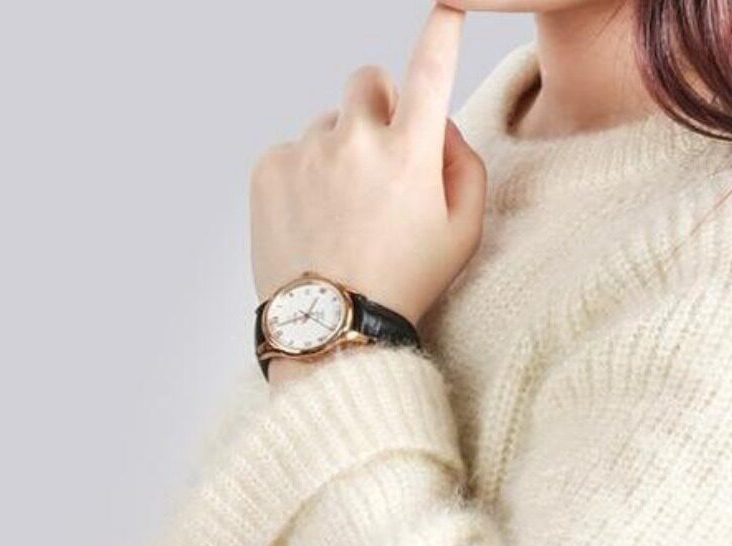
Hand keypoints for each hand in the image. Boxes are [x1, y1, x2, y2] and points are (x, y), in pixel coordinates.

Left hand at [249, 5, 486, 327]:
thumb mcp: (463, 232)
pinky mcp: (268, 169)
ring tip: (342, 211)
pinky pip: (291, 151)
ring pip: (327, 124)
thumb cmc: (404, 283)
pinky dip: (304, 175)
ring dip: (338, 149)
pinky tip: (313, 219)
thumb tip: (438, 126)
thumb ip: (464, 166)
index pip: (431, 70)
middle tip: (381, 153)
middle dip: (377, 104)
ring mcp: (307, 152)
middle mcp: (357, 139)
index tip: (446, 7)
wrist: (333, 328)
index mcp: (411, 151)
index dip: (441, 32)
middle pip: (367, 80)